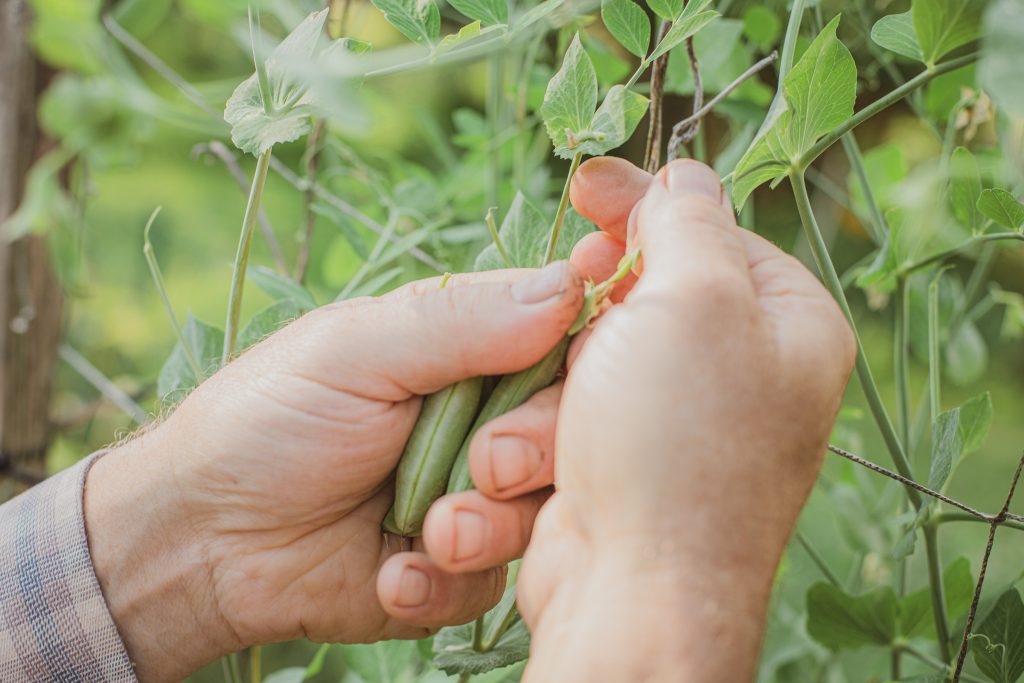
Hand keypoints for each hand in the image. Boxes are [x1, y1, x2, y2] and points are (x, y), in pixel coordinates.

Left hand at [83, 264, 584, 679]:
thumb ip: (459, 323)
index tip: (572, 381)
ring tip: (428, 533)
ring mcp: (471, 497)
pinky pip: (491, 583)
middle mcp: (480, 422)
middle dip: (535, 453)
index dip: (582, 364)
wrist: (201, 540)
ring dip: (489, 527)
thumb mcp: (355, 352)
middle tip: (487, 467)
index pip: (563, 341)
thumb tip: (569, 285)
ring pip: (542, 514)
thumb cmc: (266, 420)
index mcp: (465, 351)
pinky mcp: (452, 569)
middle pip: (569, 432)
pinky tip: (393, 573)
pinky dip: (445, 583)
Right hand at [423, 158, 855, 681]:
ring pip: (586, 362)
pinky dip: (535, 441)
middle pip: (643, 297)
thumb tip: (685, 173)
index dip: (645, 200)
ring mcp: (678, 428)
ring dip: (542, 397)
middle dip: (580, 315)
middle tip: (557, 315)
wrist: (635, 595)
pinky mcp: (622, 470)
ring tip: (529, 449)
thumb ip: (688, 219)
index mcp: (787, 325)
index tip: (583, 182)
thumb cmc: (677, 442)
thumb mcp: (695, 297)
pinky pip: (563, 420)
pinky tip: (521, 478)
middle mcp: (741, 375)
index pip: (712, 230)